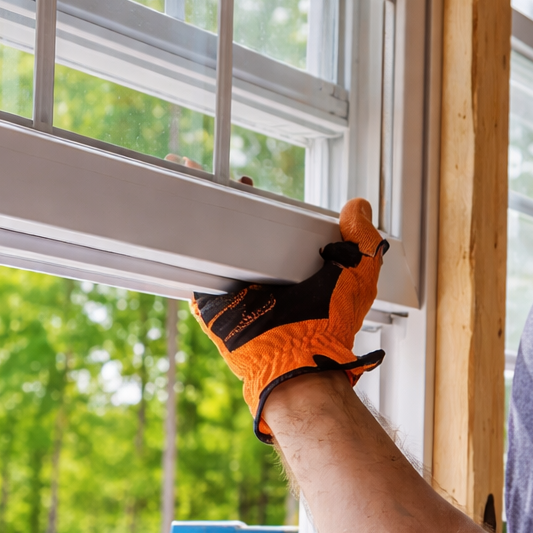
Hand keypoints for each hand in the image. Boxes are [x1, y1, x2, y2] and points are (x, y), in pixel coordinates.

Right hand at [191, 198, 387, 441]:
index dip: (255, 204)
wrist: (300, 358)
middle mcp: (258, 278)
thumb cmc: (331, 325)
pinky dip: (179, 249)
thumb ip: (362, 240)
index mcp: (289, 268)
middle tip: (203, 175)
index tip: (248, 182)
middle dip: (215, 202)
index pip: (267, 227)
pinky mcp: (211, 305)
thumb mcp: (359, 275)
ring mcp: (232, 291)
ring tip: (182, 181)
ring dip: (192, 216)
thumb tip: (358, 206)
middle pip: (231, 232)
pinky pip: (193, 275)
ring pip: (208, 247)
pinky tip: (170, 218)